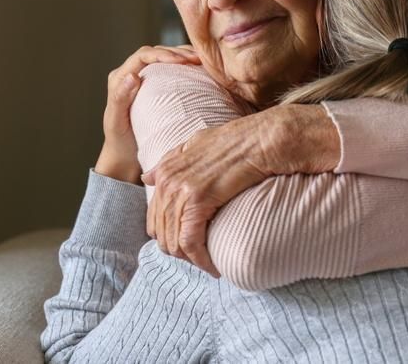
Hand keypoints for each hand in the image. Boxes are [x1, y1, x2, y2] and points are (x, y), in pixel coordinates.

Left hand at [95, 44, 200, 182]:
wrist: (124, 157)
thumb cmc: (119, 142)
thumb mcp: (116, 122)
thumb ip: (119, 98)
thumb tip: (132, 75)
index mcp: (120, 77)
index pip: (143, 55)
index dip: (162, 54)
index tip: (181, 61)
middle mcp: (133, 74)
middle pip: (157, 52)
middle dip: (178, 52)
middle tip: (199, 58)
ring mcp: (147, 80)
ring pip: (167, 59)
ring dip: (185, 56)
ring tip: (204, 61)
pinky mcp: (159, 87)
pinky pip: (174, 71)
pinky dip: (188, 67)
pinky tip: (202, 71)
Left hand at [140, 104, 338, 273]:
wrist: (260, 139)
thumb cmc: (237, 141)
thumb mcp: (196, 144)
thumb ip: (170, 161)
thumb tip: (147, 177)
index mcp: (165, 170)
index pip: (154, 217)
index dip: (169, 236)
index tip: (188, 246)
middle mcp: (167, 181)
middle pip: (161, 233)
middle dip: (179, 251)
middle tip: (200, 259)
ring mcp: (180, 190)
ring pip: (174, 242)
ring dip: (191, 259)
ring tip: (208, 264)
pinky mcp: (197, 201)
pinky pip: (190, 242)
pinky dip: (201, 260)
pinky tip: (213, 267)